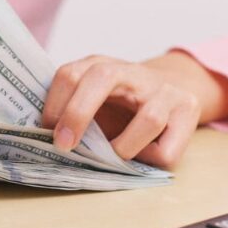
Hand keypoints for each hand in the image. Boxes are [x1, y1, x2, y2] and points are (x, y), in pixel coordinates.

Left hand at [42, 52, 227, 167]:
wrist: (175, 88)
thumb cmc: (124, 105)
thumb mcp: (96, 101)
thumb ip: (72, 112)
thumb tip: (38, 142)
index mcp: (102, 66)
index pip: (71, 73)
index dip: (55, 103)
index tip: (45, 130)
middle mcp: (133, 72)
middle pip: (102, 78)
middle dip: (78, 113)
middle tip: (64, 146)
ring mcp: (166, 90)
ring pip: (149, 119)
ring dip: (125, 148)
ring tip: (115, 157)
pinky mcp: (188, 110)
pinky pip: (168, 149)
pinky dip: (152, 161)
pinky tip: (144, 158)